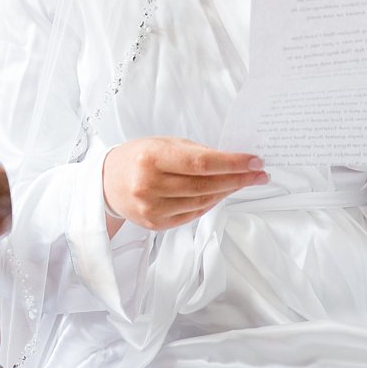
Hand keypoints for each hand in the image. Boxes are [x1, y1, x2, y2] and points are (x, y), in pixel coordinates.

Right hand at [102, 136, 266, 230]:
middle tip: (259, 174)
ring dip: (227, 192)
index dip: (232, 164)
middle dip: (237, 179)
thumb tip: (233, 162)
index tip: (255, 162)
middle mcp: (149, 184)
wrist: (106, 182)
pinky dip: (210, 204)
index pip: (202, 163)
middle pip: (205, 185)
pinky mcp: (155, 224)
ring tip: (241, 183)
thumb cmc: (138, 157)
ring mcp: (151, 208)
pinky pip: (192, 214)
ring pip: (202, 202)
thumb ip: (195, 152)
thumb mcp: (163, 143)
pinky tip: (220, 194)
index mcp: (152, 157)